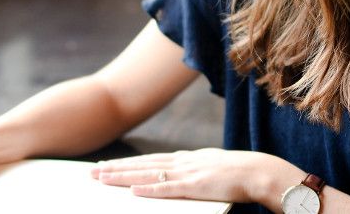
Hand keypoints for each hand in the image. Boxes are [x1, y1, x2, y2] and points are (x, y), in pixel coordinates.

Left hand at [91, 148, 270, 203]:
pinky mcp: (194, 187)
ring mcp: (186, 173)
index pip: (148, 160)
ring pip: (148, 174)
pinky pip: (167, 189)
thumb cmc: (235, 173)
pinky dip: (149, 189)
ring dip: (124, 176)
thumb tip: (176, 172)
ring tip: (103, 179)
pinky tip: (133, 190)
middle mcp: (181, 162)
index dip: (126, 163)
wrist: (256, 171)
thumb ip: (191, 169)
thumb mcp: (208, 166)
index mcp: (184, 158)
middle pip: (142, 165)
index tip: (107, 166)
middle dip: (116, 169)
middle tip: (93, 172)